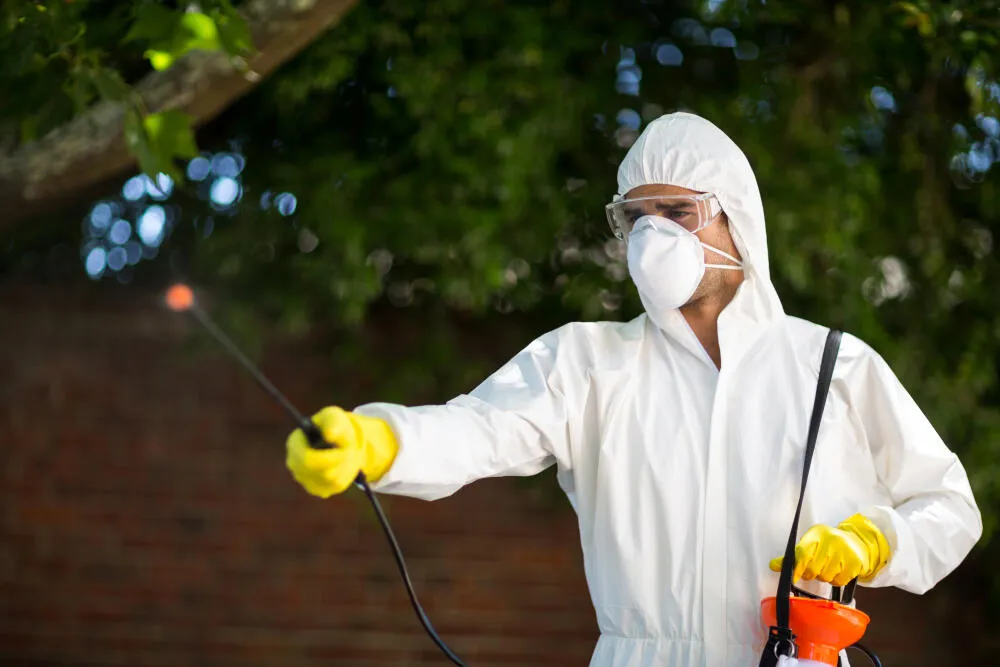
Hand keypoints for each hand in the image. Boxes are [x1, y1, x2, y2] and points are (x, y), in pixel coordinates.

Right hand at [285, 406, 398, 497]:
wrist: (339, 440)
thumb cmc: (334, 426)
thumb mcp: (334, 418)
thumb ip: (332, 422)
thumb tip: (330, 434)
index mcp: (294, 443)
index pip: (306, 458)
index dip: (329, 457)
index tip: (346, 449)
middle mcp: (294, 463)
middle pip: (320, 472)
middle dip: (340, 462)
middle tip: (350, 452)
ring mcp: (303, 478)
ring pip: (331, 479)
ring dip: (344, 466)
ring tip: (346, 454)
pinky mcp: (316, 489)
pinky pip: (335, 487)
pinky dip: (345, 475)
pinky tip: (343, 464)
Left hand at [769, 514, 890, 586]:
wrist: (856, 541)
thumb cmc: (828, 543)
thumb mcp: (811, 543)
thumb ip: (794, 555)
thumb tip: (773, 565)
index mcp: (817, 534)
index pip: (803, 554)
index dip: (796, 569)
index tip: (792, 578)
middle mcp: (832, 541)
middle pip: (813, 569)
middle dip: (810, 573)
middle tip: (813, 570)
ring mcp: (845, 552)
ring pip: (825, 577)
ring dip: (824, 576)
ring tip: (827, 566)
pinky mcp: (855, 563)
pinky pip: (839, 581)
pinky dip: (836, 580)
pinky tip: (838, 570)